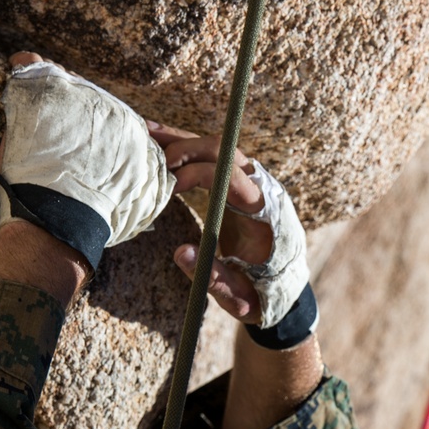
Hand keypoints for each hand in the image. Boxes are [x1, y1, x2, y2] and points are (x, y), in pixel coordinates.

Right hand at [148, 123, 272, 323]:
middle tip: (150, 155)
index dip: (199, 172)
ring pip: (218, 150)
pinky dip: (186, 151)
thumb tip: (180, 252)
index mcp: (264, 213)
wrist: (283, 292)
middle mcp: (262, 191)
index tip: (171, 186)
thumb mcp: (238, 297)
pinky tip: (157, 144)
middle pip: (225, 152)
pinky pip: (213, 160)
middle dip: (187, 148)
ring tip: (145, 131)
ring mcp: (252, 186)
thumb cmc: (261, 295)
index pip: (232, 176)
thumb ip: (213, 278)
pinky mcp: (239, 188)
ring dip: (182, 141)